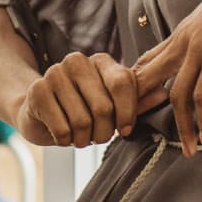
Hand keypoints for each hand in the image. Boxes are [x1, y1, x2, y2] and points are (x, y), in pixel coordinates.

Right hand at [13, 51, 168, 147]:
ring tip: (80, 136)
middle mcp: (77, 61)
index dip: (127, 113)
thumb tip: (163, 94)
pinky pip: (62, 128)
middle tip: (97, 136)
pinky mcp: (37, 91)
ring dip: (84, 139)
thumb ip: (137, 101)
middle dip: (104, 132)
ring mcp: (54, 73)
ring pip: (83, 121)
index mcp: (100, 61)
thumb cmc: (82, 109)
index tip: (125, 129)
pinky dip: (66, 140)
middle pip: (103, 107)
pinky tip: (63, 134)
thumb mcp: (112, 105)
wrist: (38, 111)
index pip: (123, 83)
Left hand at [131, 0, 201, 157]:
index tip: (133, 107)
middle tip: (131, 132)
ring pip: (176, 95)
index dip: (136, 86)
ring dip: (182, 126)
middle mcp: (182, 42)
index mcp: (179, 34)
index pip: (146, 62)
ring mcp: (197, 49)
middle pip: (149, 80)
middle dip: (139, 108)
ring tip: (188, 149)